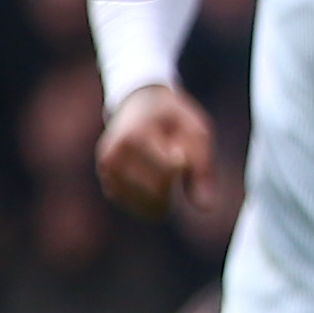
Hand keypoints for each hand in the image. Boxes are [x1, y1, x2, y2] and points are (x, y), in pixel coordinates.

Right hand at [97, 82, 212, 221]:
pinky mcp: (106, 178)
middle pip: (157, 190)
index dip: (185, 167)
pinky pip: (132, 203)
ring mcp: (106, 167)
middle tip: (173, 154)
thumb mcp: (196, 132)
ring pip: (144, 202)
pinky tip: (157, 183)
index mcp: (135, 136)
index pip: (168, 171)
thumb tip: (207, 209)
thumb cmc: (174, 118)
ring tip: (165, 166)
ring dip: (164, 195)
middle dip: (175, 181)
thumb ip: (202, 169)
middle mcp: (114, 153)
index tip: (181, 150)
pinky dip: (149, 200)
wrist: (139, 103)